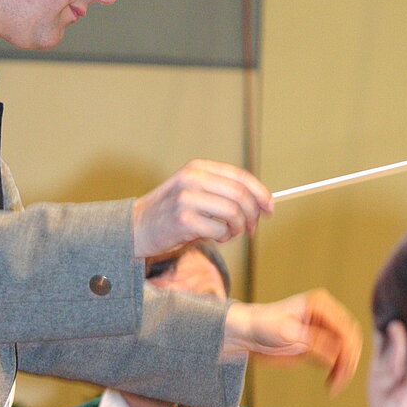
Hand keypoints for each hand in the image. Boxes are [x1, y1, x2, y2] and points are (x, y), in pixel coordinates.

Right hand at [132, 160, 273, 258]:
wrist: (136, 228)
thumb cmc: (171, 213)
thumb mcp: (194, 192)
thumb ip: (222, 193)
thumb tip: (261, 203)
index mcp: (198, 168)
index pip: (240, 176)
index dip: (260, 193)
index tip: (269, 208)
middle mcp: (192, 179)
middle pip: (240, 195)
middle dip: (253, 215)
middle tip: (251, 229)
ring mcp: (186, 199)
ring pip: (233, 213)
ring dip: (237, 229)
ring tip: (228, 234)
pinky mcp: (183, 220)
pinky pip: (219, 230)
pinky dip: (223, 238)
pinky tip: (214, 238)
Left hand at [223, 288, 361, 394]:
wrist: (246, 333)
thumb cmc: (261, 326)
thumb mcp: (287, 333)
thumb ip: (313, 341)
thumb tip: (337, 353)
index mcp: (320, 304)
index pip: (344, 328)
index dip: (347, 350)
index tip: (341, 370)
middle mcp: (325, 314)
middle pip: (350, 339)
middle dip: (349, 361)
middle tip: (338, 381)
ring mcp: (323, 329)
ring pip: (347, 350)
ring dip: (345, 368)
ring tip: (334, 386)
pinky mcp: (320, 344)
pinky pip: (337, 358)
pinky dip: (338, 371)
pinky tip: (331, 383)